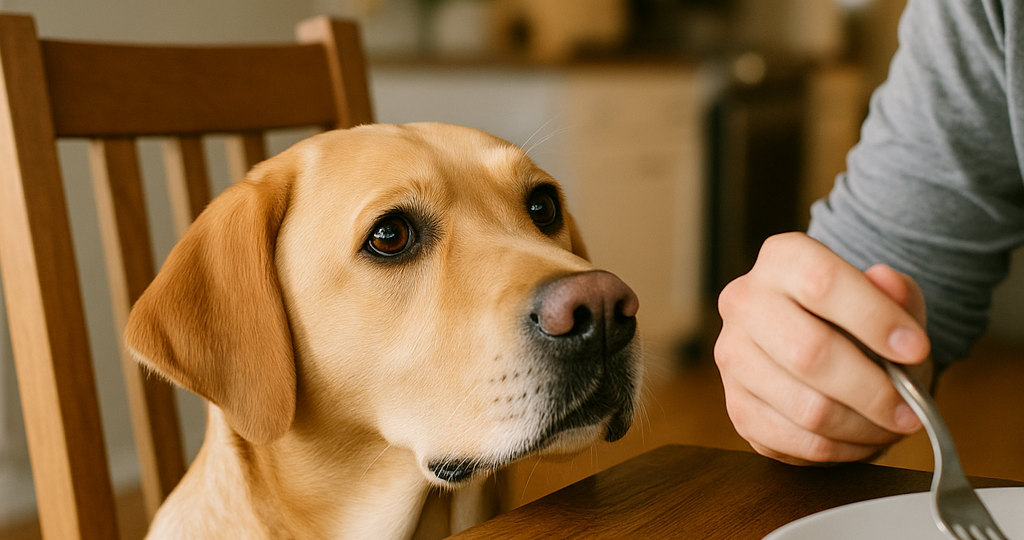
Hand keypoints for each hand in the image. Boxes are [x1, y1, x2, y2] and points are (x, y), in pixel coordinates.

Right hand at [714, 232, 931, 464]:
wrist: (819, 345)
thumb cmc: (856, 320)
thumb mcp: (889, 298)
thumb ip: (897, 291)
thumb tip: (889, 282)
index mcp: (781, 260)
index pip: (821, 283)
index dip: (874, 319)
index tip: (916, 349)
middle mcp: (745, 302)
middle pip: (809, 353)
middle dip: (874, 390)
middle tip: (911, 409)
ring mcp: (733, 356)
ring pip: (806, 406)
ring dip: (862, 427)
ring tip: (890, 426)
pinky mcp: (736, 407)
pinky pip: (793, 441)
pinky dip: (838, 450)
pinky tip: (860, 438)